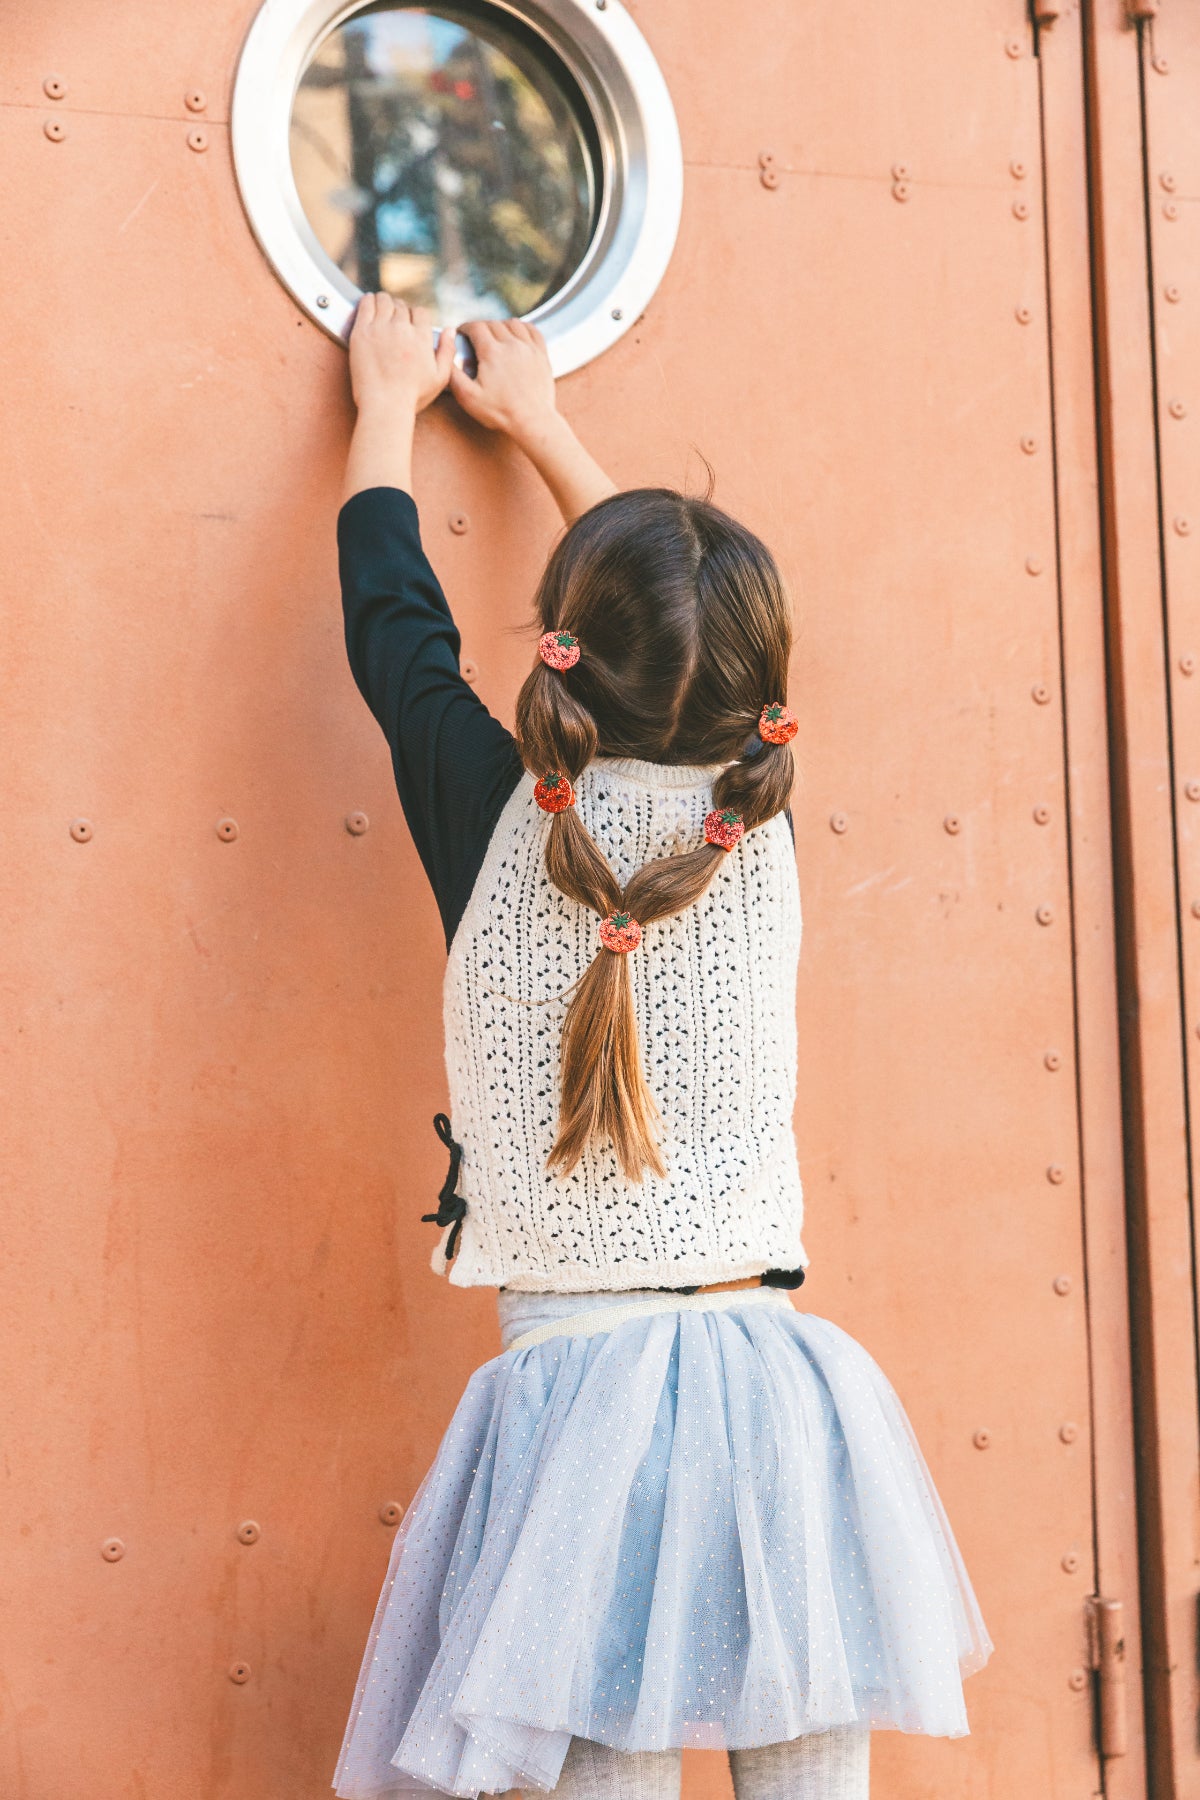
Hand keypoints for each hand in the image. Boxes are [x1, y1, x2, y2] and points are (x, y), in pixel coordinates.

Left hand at [348, 292, 455, 414]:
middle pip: (401, 306)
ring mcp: (380, 328)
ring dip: (384, 303)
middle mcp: (402, 328)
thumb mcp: (440, 378)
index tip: (409, 324)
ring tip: (381, 310)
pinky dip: (368, 301)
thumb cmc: (413, 396)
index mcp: (421, 337)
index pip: (420, 312)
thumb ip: (447, 351)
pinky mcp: (362, 332)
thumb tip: (450, 329)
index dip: (415, 317)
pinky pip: (365, 304)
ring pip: (383, 300)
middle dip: (399, 311)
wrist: (385, 406)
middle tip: (393, 320)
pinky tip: (368, 304)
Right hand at [447, 318, 556, 446]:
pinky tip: (518, 334)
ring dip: (501, 325)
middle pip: (493, 324)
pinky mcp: (541, 355)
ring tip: (495, 335)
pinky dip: (523, 328)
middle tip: (476, 337)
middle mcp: (511, 344)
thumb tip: (445, 358)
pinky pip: (533, 330)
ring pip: (513, 324)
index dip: (465, 327)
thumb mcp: (468, 397)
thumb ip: (453, 375)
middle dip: (481, 327)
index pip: (475, 327)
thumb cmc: (501, 412)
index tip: (463, 333)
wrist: (532, 421)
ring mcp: (528, 348)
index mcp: (491, 352)